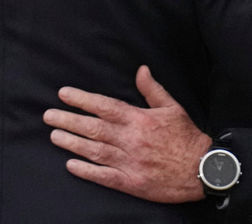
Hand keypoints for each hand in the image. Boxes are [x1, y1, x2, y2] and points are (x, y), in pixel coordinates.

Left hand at [43, 65, 210, 202]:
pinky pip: (104, 177)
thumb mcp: (172, 107)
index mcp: (139, 119)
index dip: (82, 99)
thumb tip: (140, 69)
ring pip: (94, 151)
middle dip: (69, 120)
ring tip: (54, 136)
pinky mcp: (131, 183)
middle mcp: (131, 140)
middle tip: (48, 115)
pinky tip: (71, 165)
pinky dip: (87, 171)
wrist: (202, 169)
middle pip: (93, 128)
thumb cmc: (186, 137)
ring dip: (72, 143)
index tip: (63, 94)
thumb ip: (152, 89)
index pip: (104, 106)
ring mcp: (130, 162)